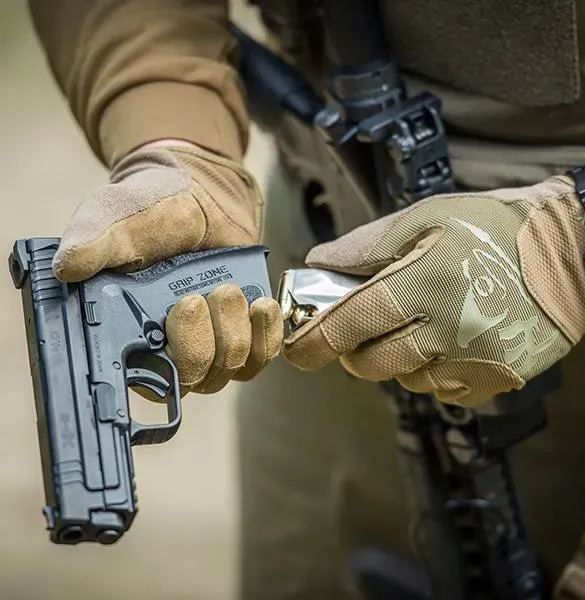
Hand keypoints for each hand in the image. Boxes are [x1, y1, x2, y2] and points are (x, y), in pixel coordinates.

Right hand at [54, 142, 282, 394]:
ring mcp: (212, 340)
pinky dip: (266, 335)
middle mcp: (172, 345)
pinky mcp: (244, 330)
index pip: (146, 378)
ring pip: (231, 370)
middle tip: (200, 295)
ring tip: (229, 290)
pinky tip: (263, 305)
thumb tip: (68, 266)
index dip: (163, 369)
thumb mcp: (116, 216)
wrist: (200, 194)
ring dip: (235, 333)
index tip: (173, 323)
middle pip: (196, 378)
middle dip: (202, 343)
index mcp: (131, 331)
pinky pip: (262, 354)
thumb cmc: (152, 209)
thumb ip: (95, 241)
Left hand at [283, 176, 584, 405]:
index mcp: (423, 283)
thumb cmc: (491, 227)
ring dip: (397, 359)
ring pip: (405, 380)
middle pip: (372, 363)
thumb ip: (365, 245)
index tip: (296, 352)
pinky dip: (431, 372)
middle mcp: (447, 330)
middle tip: (364, 327)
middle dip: (355, 350)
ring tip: (419, 324)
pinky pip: (442, 391)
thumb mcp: (425, 217)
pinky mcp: (497, 379)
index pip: (351, 324)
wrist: (568, 250)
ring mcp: (474, 361)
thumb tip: (318, 263)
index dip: (315, 341)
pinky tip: (448, 341)